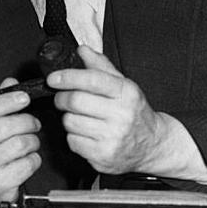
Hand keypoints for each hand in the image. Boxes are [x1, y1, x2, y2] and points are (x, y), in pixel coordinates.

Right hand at [0, 78, 41, 207]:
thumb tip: (9, 83)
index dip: (7, 101)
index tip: (24, 97)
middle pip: (6, 126)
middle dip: (27, 121)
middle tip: (33, 124)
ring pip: (20, 144)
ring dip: (32, 141)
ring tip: (30, 142)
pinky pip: (28, 163)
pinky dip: (34, 159)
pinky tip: (27, 159)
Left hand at [47, 46, 169, 174]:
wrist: (152, 144)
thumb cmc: (135, 113)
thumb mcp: (124, 86)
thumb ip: (101, 67)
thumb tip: (82, 51)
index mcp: (127, 93)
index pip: (92, 80)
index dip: (68, 77)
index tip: (54, 79)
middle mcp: (122, 115)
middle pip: (76, 101)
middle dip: (62, 98)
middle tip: (63, 98)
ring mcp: (113, 137)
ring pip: (71, 122)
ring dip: (69, 118)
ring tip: (80, 118)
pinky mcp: (103, 156)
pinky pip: (73, 141)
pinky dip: (74, 136)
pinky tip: (86, 134)